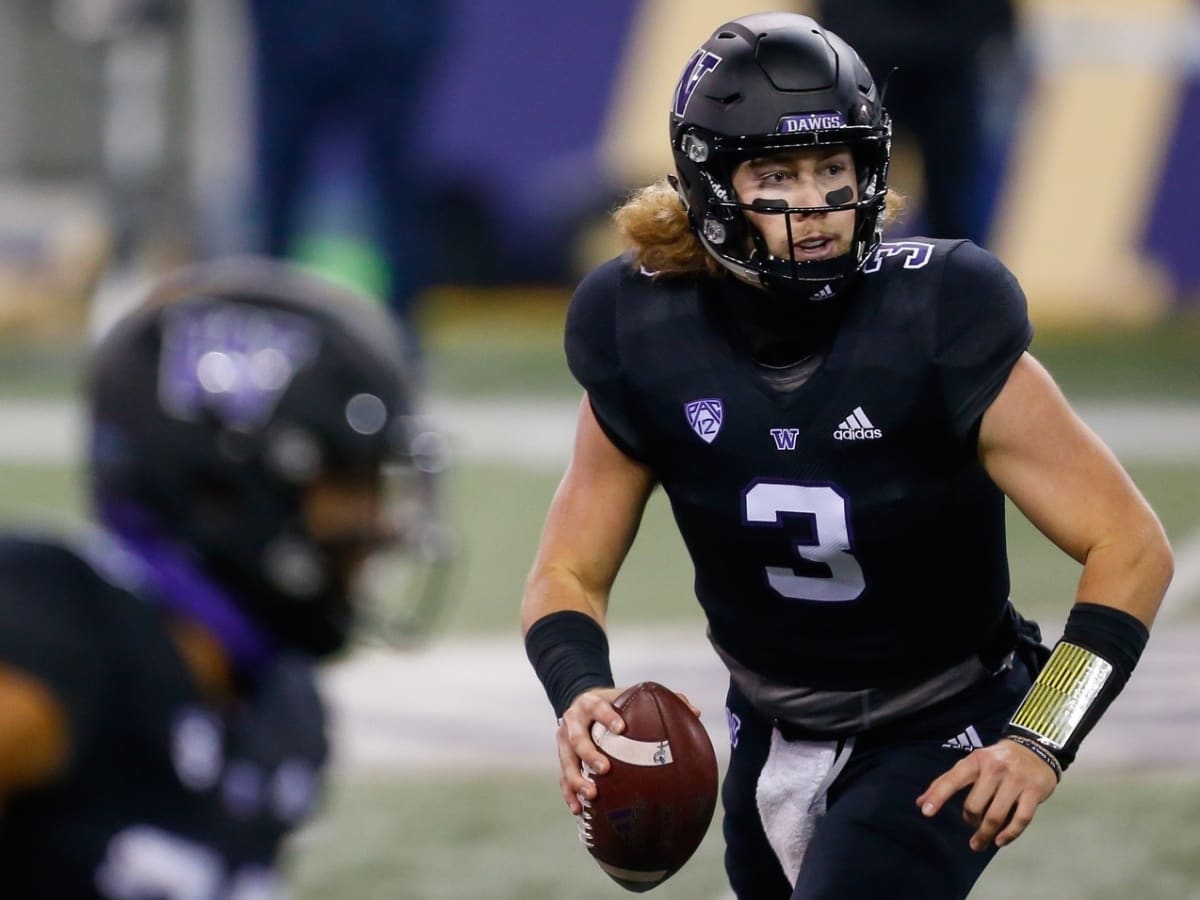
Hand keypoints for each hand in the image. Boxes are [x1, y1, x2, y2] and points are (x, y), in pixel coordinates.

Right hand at [554, 686, 701, 814]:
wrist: (582, 706)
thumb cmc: (615, 703)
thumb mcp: (631, 696)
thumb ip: (662, 700)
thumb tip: (695, 712)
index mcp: (591, 702)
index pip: (598, 707)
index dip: (607, 717)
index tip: (621, 728)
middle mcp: (573, 721)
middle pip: (577, 738)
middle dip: (589, 753)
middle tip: (606, 769)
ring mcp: (564, 741)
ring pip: (566, 761)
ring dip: (576, 779)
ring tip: (592, 795)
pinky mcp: (563, 758)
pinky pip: (562, 778)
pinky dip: (569, 794)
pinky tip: (579, 809)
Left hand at [916, 738, 1057, 850]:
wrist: (1035, 749)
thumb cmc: (996, 760)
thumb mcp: (972, 764)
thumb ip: (947, 782)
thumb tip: (920, 803)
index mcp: (976, 760)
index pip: (953, 779)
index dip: (938, 796)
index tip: (926, 812)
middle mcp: (995, 769)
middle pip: (975, 804)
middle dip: (969, 820)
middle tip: (970, 825)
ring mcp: (1016, 781)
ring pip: (996, 815)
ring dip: (985, 834)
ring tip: (978, 843)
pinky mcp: (1034, 792)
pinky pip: (1021, 819)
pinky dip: (1009, 834)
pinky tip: (1000, 841)